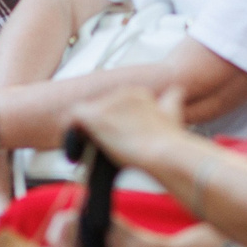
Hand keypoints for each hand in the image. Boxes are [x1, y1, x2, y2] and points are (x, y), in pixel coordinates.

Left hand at [64, 86, 191, 178]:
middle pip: (96, 111)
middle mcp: (120, 93)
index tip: (112, 139)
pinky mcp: (94, 117)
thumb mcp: (173, 114)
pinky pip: (72, 121)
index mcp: (136, 93)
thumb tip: (175, 91)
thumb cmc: (169, 140)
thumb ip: (171, 100)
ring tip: (85, 154)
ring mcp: (106, 104)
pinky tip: (76, 153)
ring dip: (81, 135)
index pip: (112, 105)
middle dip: (95, 129)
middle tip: (98, 150)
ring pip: (83, 117)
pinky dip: (70, 137)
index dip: (109, 123)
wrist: (166, 153)